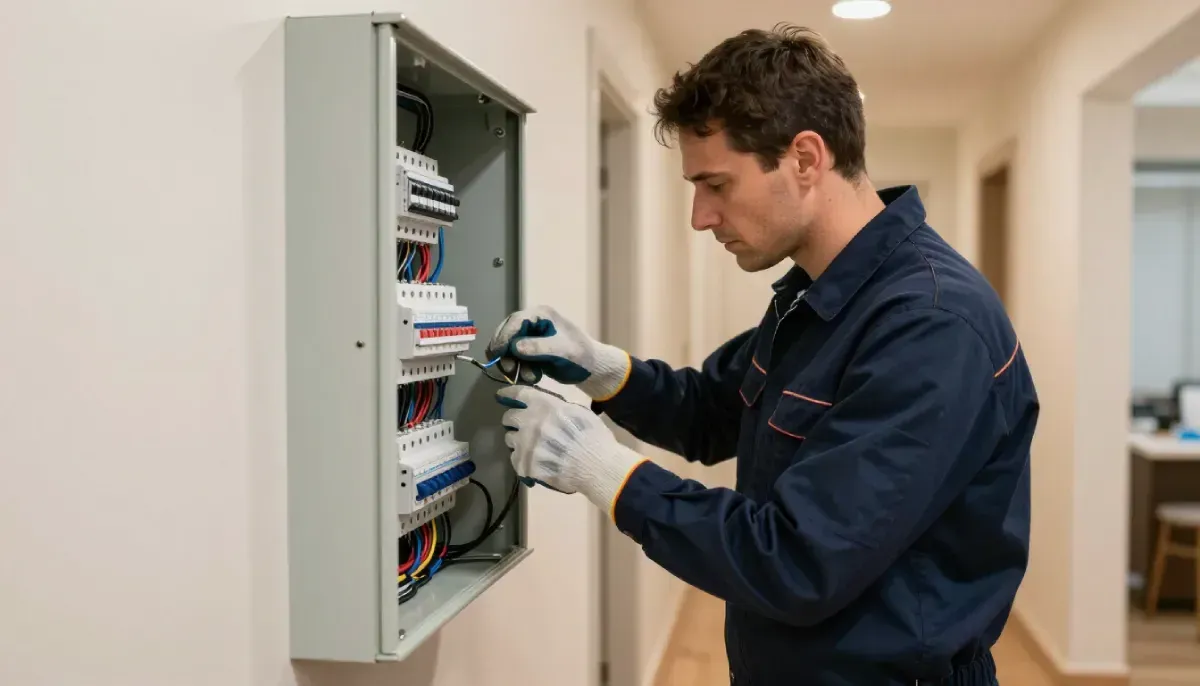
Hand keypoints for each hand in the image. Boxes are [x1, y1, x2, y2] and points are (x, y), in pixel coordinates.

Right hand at [486, 305, 630, 400]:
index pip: (515, 321)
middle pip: (506, 334)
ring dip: (513, 364)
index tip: (496, 353)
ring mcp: (529, 337)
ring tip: (530, 377)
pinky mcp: (528, 350)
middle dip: (505, 353)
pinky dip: (519, 369)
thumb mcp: (563, 352)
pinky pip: (514, 359)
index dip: (503, 336)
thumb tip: (516, 347)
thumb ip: (540, 348)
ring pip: (507, 348)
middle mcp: (532, 323)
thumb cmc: (581, 356)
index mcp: (541, 315)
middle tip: (510, 371)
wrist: (591, 369)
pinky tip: (533, 377)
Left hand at [496, 385, 645, 512]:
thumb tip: (546, 408)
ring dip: (517, 440)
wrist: (596, 466)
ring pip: (509, 439)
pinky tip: (533, 463)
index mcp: (544, 406)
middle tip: (520, 425)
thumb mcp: (578, 412)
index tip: (501, 395)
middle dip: (512, 420)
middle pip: (508, 417)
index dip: (508, 393)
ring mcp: (525, 445)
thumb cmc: (594, 437)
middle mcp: (530, 422)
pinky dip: (522, 460)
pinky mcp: (524, 465)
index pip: (518, 394)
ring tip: (530, 447)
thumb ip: (556, 408)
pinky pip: (515, 460)